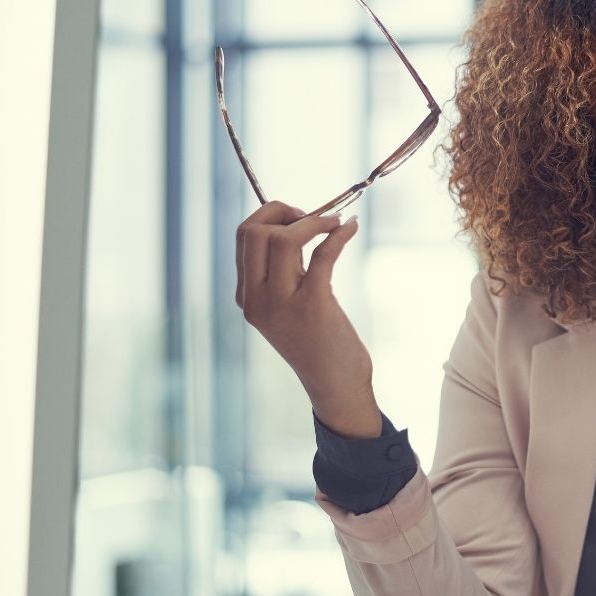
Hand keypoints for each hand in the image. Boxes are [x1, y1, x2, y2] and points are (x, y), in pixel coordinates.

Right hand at [235, 201, 379, 436]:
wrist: (334, 384)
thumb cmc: (318, 342)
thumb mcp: (288, 306)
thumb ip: (283, 273)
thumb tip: (296, 227)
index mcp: (247, 297)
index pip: (243, 237)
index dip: (270, 216)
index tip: (296, 216)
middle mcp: (256, 300)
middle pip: (254, 232)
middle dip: (283, 211)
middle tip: (313, 216)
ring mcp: (282, 304)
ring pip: (284, 239)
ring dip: (315, 221)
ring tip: (336, 222)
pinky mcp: (313, 306)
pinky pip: (323, 255)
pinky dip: (339, 234)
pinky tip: (352, 227)